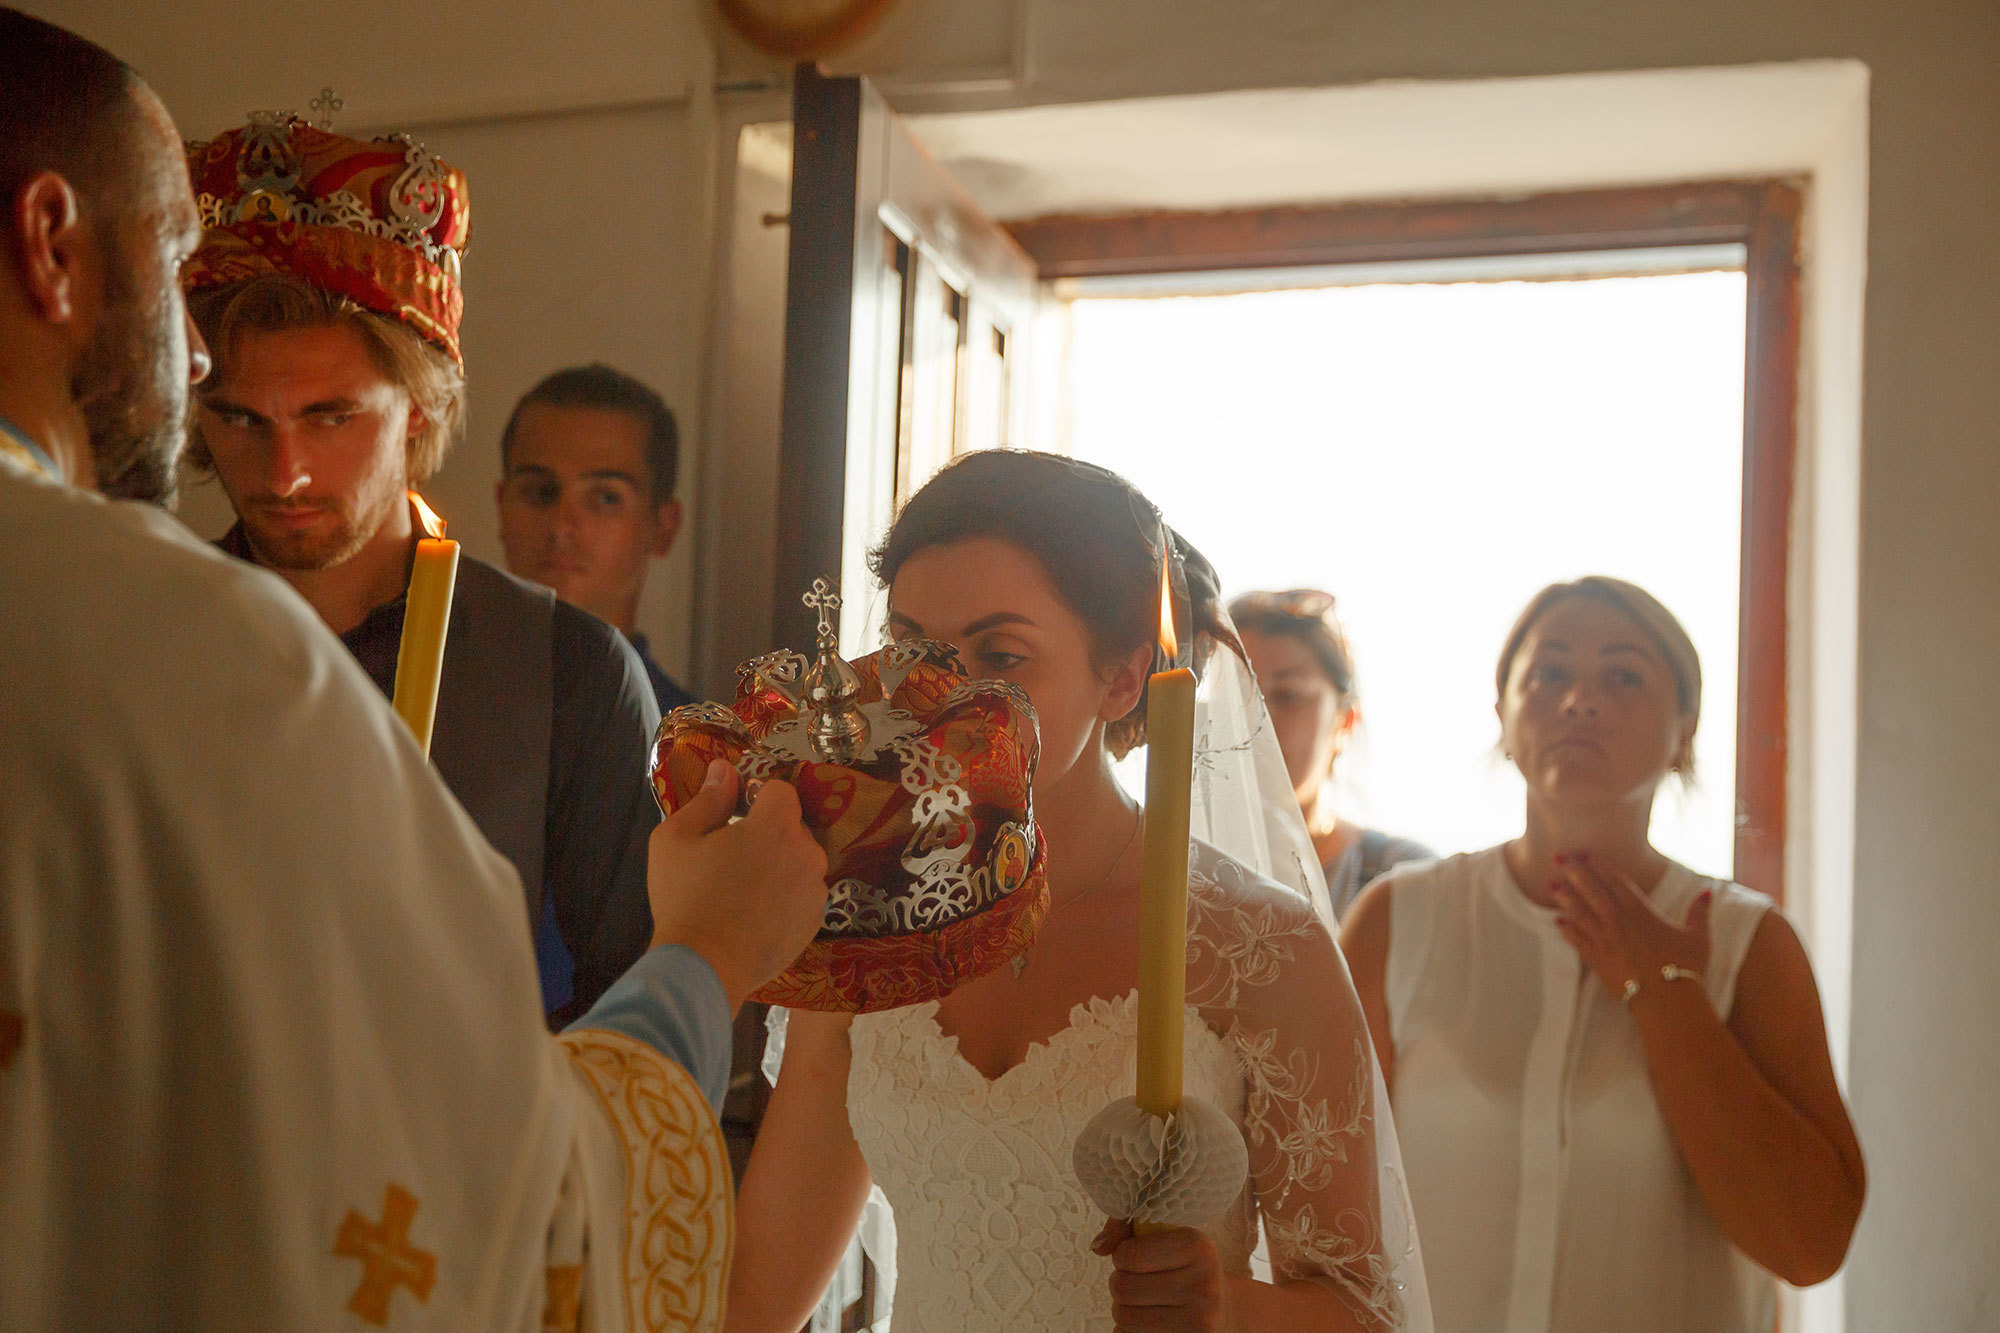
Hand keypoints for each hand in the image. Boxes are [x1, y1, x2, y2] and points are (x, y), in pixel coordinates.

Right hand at [648, 759, 827, 1012]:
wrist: (704, 968)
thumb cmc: (686, 897)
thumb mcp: (677, 838)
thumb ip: (708, 799)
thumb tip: (724, 768)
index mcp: (776, 827)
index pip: (780, 791)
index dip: (757, 799)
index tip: (734, 817)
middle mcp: (807, 854)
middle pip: (792, 828)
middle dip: (768, 835)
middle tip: (732, 859)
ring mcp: (815, 892)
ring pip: (799, 863)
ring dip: (779, 867)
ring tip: (743, 892)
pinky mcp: (815, 924)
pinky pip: (802, 896)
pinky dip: (785, 899)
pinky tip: (755, 916)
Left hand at [1090, 1218, 1231, 1331]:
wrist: (1224, 1310)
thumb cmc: (1184, 1268)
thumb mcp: (1167, 1237)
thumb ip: (1127, 1229)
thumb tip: (1097, 1247)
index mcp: (1197, 1246)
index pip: (1130, 1255)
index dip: (1122, 1256)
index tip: (1135, 1258)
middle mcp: (1203, 1285)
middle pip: (1122, 1288)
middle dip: (1120, 1284)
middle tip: (1138, 1282)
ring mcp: (1199, 1321)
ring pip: (1123, 1317)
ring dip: (1124, 1310)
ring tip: (1144, 1302)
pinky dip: (1131, 1331)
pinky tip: (1152, 1322)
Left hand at [1550, 852, 1710, 1002]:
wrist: (1667, 1001)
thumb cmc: (1686, 968)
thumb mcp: (1699, 937)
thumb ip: (1700, 912)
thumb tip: (1707, 892)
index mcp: (1641, 912)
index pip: (1617, 882)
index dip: (1601, 866)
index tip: (1587, 853)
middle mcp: (1619, 922)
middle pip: (1592, 891)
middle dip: (1574, 872)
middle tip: (1557, 856)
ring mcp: (1605, 941)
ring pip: (1580, 913)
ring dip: (1564, 898)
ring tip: (1549, 884)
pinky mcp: (1598, 961)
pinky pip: (1578, 942)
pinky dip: (1567, 931)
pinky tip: (1557, 922)